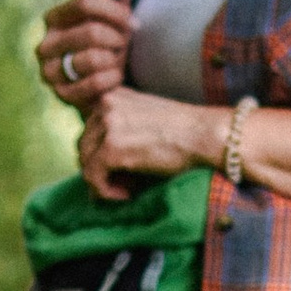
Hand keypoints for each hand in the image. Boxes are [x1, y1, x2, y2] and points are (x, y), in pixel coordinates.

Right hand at [37, 0, 132, 107]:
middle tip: (124, 45)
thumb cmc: (104, 47)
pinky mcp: (61, 95)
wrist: (98, 87)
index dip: (114, 11)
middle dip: (116, 39)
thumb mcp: (109, 22)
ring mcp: (49, 72)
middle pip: (91, 32)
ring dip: (114, 60)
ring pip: (93, 59)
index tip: (132, 21)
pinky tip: (115, 77)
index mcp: (53, 20)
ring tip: (117, 62)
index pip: (85, 4)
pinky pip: (95, 83)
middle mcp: (45, 45)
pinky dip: (112, 79)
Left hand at [77, 84, 216, 198]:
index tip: (123, 167)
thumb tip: (98, 160)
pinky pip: (93, 177)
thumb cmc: (185, 132)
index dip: (101, 152)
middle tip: (124, 183)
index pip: (90, 128)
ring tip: (126, 190)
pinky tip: (126, 195)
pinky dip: (106, 192)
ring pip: (85, 162)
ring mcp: (107, 126)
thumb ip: (120, 126)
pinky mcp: (111, 149)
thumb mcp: (145, 116)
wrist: (206, 135)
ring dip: (102, 181)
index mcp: (113, 95)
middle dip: (99, 168)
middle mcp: (106, 105)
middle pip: (84, 145)